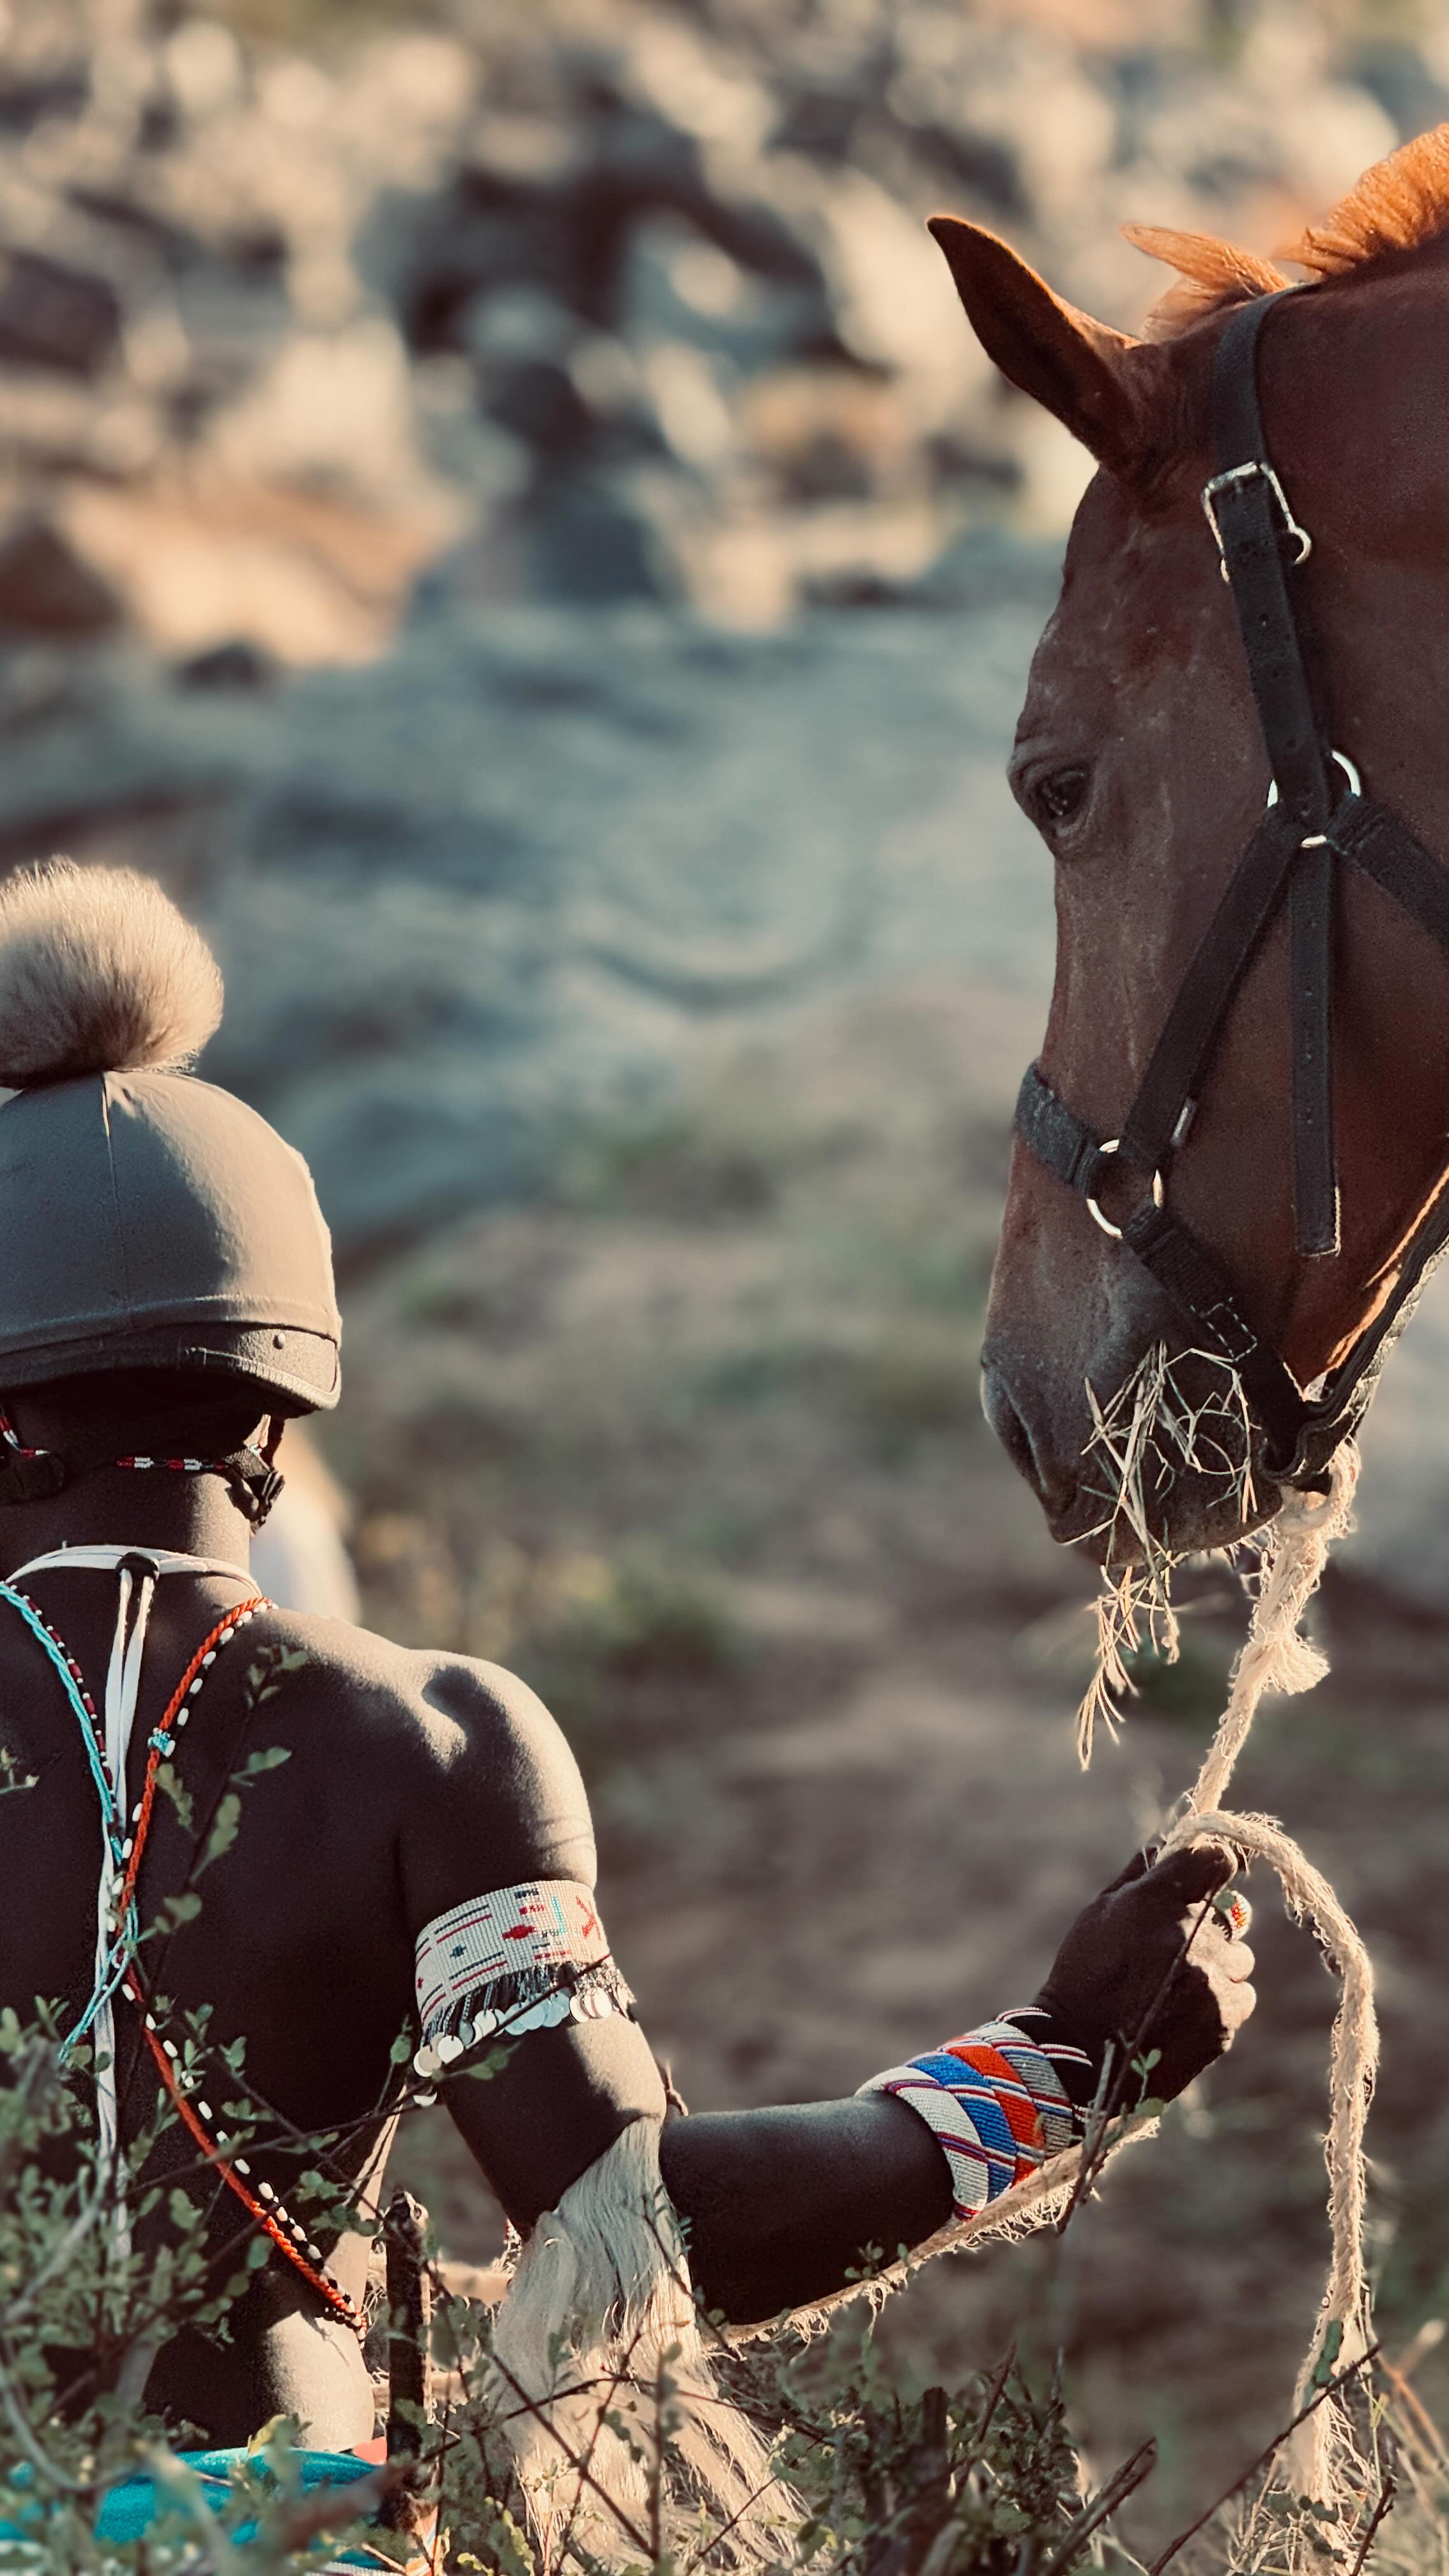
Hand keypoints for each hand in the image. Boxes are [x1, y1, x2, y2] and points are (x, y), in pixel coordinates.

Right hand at [1031, 1842, 1255, 2106]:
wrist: (1081, 2056)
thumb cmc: (1084, 1977)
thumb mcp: (1100, 1914)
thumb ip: (1139, 1876)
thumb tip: (1168, 1844)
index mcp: (1155, 1900)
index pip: (1216, 1859)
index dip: (1217, 1862)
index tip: (1212, 1871)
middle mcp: (1190, 1934)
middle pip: (1230, 1917)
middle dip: (1208, 1930)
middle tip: (1174, 1953)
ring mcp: (1210, 1979)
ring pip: (1239, 1958)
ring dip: (1217, 1968)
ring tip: (1176, 1989)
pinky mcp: (1224, 2019)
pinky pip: (1241, 1996)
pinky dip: (1221, 2002)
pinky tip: (1184, 2013)